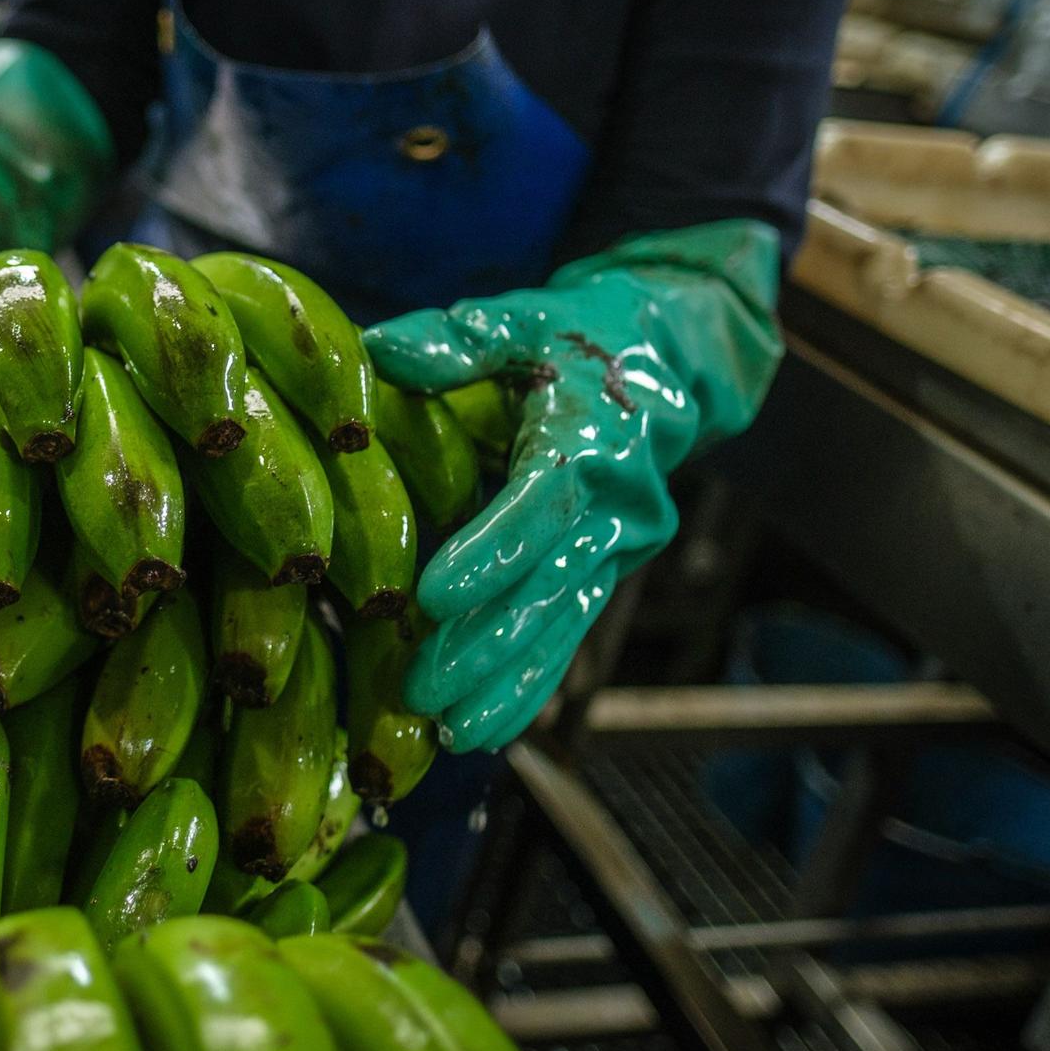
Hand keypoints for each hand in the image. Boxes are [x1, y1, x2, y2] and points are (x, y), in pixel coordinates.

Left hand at [362, 221, 783, 752]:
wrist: (668, 360)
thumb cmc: (575, 336)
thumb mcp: (522, 319)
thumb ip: (459, 339)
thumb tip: (382, 353)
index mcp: (594, 435)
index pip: (543, 501)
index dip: (490, 551)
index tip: (430, 598)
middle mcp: (620, 503)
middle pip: (549, 582)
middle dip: (483, 644)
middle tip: (419, 692)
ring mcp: (621, 546)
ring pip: (562, 623)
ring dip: (505, 682)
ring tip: (448, 732)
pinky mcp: (609, 569)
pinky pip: (568, 633)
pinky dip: (529, 683)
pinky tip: (484, 730)